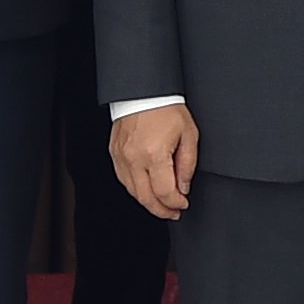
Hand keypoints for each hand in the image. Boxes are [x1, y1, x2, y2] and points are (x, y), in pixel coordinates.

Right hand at [110, 103, 198, 219]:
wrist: (144, 91)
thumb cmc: (167, 109)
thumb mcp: (189, 134)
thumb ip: (187, 164)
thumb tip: (183, 188)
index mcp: (155, 154)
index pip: (164, 192)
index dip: (176, 203)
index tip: (183, 204)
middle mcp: (134, 158)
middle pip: (146, 198)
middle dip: (162, 210)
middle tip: (173, 212)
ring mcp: (121, 157)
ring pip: (133, 192)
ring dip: (148, 202)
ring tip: (161, 204)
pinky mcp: (114, 153)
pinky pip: (124, 179)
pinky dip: (136, 189)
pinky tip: (146, 189)